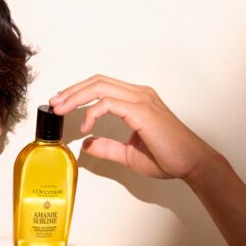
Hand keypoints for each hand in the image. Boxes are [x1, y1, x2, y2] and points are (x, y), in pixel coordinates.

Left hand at [49, 74, 217, 179]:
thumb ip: (108, 147)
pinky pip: (109, 103)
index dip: (78, 92)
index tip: (62, 104)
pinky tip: (85, 127)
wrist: (191, 163)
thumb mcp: (128, 154)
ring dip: (76, 97)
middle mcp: (139, 94)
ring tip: (61, 110)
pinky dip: (92, 113)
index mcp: (137, 100)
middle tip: (54, 104)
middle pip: (97, 81)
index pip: (102, 86)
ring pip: (100, 87)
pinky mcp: (142, 111)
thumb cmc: (168, 157)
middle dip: (72, 91)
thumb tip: (87, 144)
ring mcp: (141, 100)